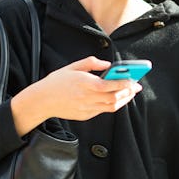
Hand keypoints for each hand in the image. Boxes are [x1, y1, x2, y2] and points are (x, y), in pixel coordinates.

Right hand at [11, 56, 142, 133]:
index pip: (110, 85)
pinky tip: (116, 99)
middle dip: (128, 92)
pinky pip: (103, 111)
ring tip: (130, 93)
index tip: (134, 80)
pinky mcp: (85, 115)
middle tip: (136, 87)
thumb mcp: (73, 67)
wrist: (43, 100)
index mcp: (85, 83)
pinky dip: (113, 105)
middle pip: (114, 98)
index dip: (124, 84)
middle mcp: (87, 98)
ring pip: (111, 107)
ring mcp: (86, 108)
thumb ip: (92, 63)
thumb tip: (108, 65)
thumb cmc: (57, 81)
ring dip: (123, 100)